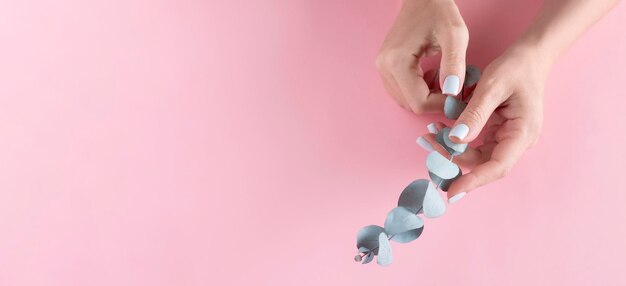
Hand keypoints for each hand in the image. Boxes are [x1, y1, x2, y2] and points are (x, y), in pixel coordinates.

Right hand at [376, 0, 468, 113]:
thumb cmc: (439, 11)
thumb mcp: (455, 35)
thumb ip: (454, 64)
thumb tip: (452, 93)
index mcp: (397, 62)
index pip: (418, 102)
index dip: (441, 104)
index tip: (459, 95)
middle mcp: (384, 68)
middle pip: (410, 104)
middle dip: (434, 102)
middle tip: (454, 87)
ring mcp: (382, 68)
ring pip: (405, 100)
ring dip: (426, 98)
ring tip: (443, 80)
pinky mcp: (385, 66)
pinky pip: (401, 91)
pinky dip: (418, 91)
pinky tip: (431, 77)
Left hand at [418, 44, 551, 201]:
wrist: (530, 56)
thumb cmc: (515, 68)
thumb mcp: (492, 87)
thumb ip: (474, 114)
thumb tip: (456, 141)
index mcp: (523, 133)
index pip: (497, 166)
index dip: (474, 181)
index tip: (451, 192)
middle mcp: (519, 141)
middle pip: (484, 163)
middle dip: (454, 159)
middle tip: (427, 145)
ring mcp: (510, 138)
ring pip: (478, 155)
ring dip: (452, 149)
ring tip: (428, 134)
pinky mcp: (500, 133)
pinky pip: (477, 144)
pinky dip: (458, 140)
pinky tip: (439, 129)